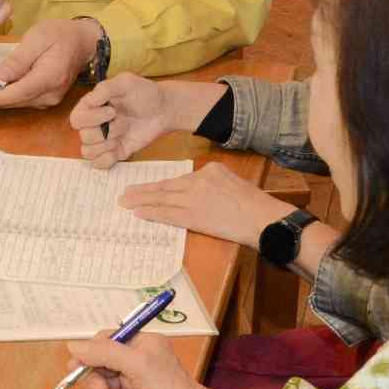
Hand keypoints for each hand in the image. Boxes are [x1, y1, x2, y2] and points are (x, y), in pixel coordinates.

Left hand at [0, 18, 99, 109]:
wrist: (84, 42)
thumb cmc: (61, 35)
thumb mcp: (38, 38)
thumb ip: (19, 59)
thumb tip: (0, 77)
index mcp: (49, 78)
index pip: (16, 93)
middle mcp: (49, 95)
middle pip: (12, 101)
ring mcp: (48, 100)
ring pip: (14, 103)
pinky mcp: (44, 98)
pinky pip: (20, 100)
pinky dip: (3, 95)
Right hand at [67, 333, 211, 388]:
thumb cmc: (168, 387)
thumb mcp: (136, 363)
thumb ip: (104, 352)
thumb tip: (72, 347)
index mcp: (137, 343)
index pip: (102, 341)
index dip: (88, 354)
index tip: (77, 366)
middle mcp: (132, 361)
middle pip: (96, 366)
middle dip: (98, 382)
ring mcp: (130, 383)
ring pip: (100, 388)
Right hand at [70, 75, 227, 168]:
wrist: (164, 109)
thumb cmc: (145, 93)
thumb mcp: (126, 82)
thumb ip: (106, 88)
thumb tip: (90, 100)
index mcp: (91, 106)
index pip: (76, 119)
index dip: (92, 118)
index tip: (112, 111)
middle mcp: (94, 124)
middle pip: (84, 137)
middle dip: (106, 131)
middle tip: (124, 122)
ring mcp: (104, 140)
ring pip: (88, 152)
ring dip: (107, 145)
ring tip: (123, 134)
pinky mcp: (114, 152)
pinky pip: (98, 164)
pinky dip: (106, 160)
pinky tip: (119, 149)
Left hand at [117, 162, 288, 247]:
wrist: (263, 218)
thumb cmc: (254, 205)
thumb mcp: (233, 183)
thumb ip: (213, 183)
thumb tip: (198, 193)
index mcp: (210, 170)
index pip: (180, 179)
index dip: (161, 186)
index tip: (147, 188)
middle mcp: (199, 180)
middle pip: (165, 186)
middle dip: (143, 190)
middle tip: (125, 193)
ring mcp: (194, 198)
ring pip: (162, 199)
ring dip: (141, 201)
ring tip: (125, 202)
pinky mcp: (194, 215)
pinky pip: (167, 214)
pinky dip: (151, 213)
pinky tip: (138, 213)